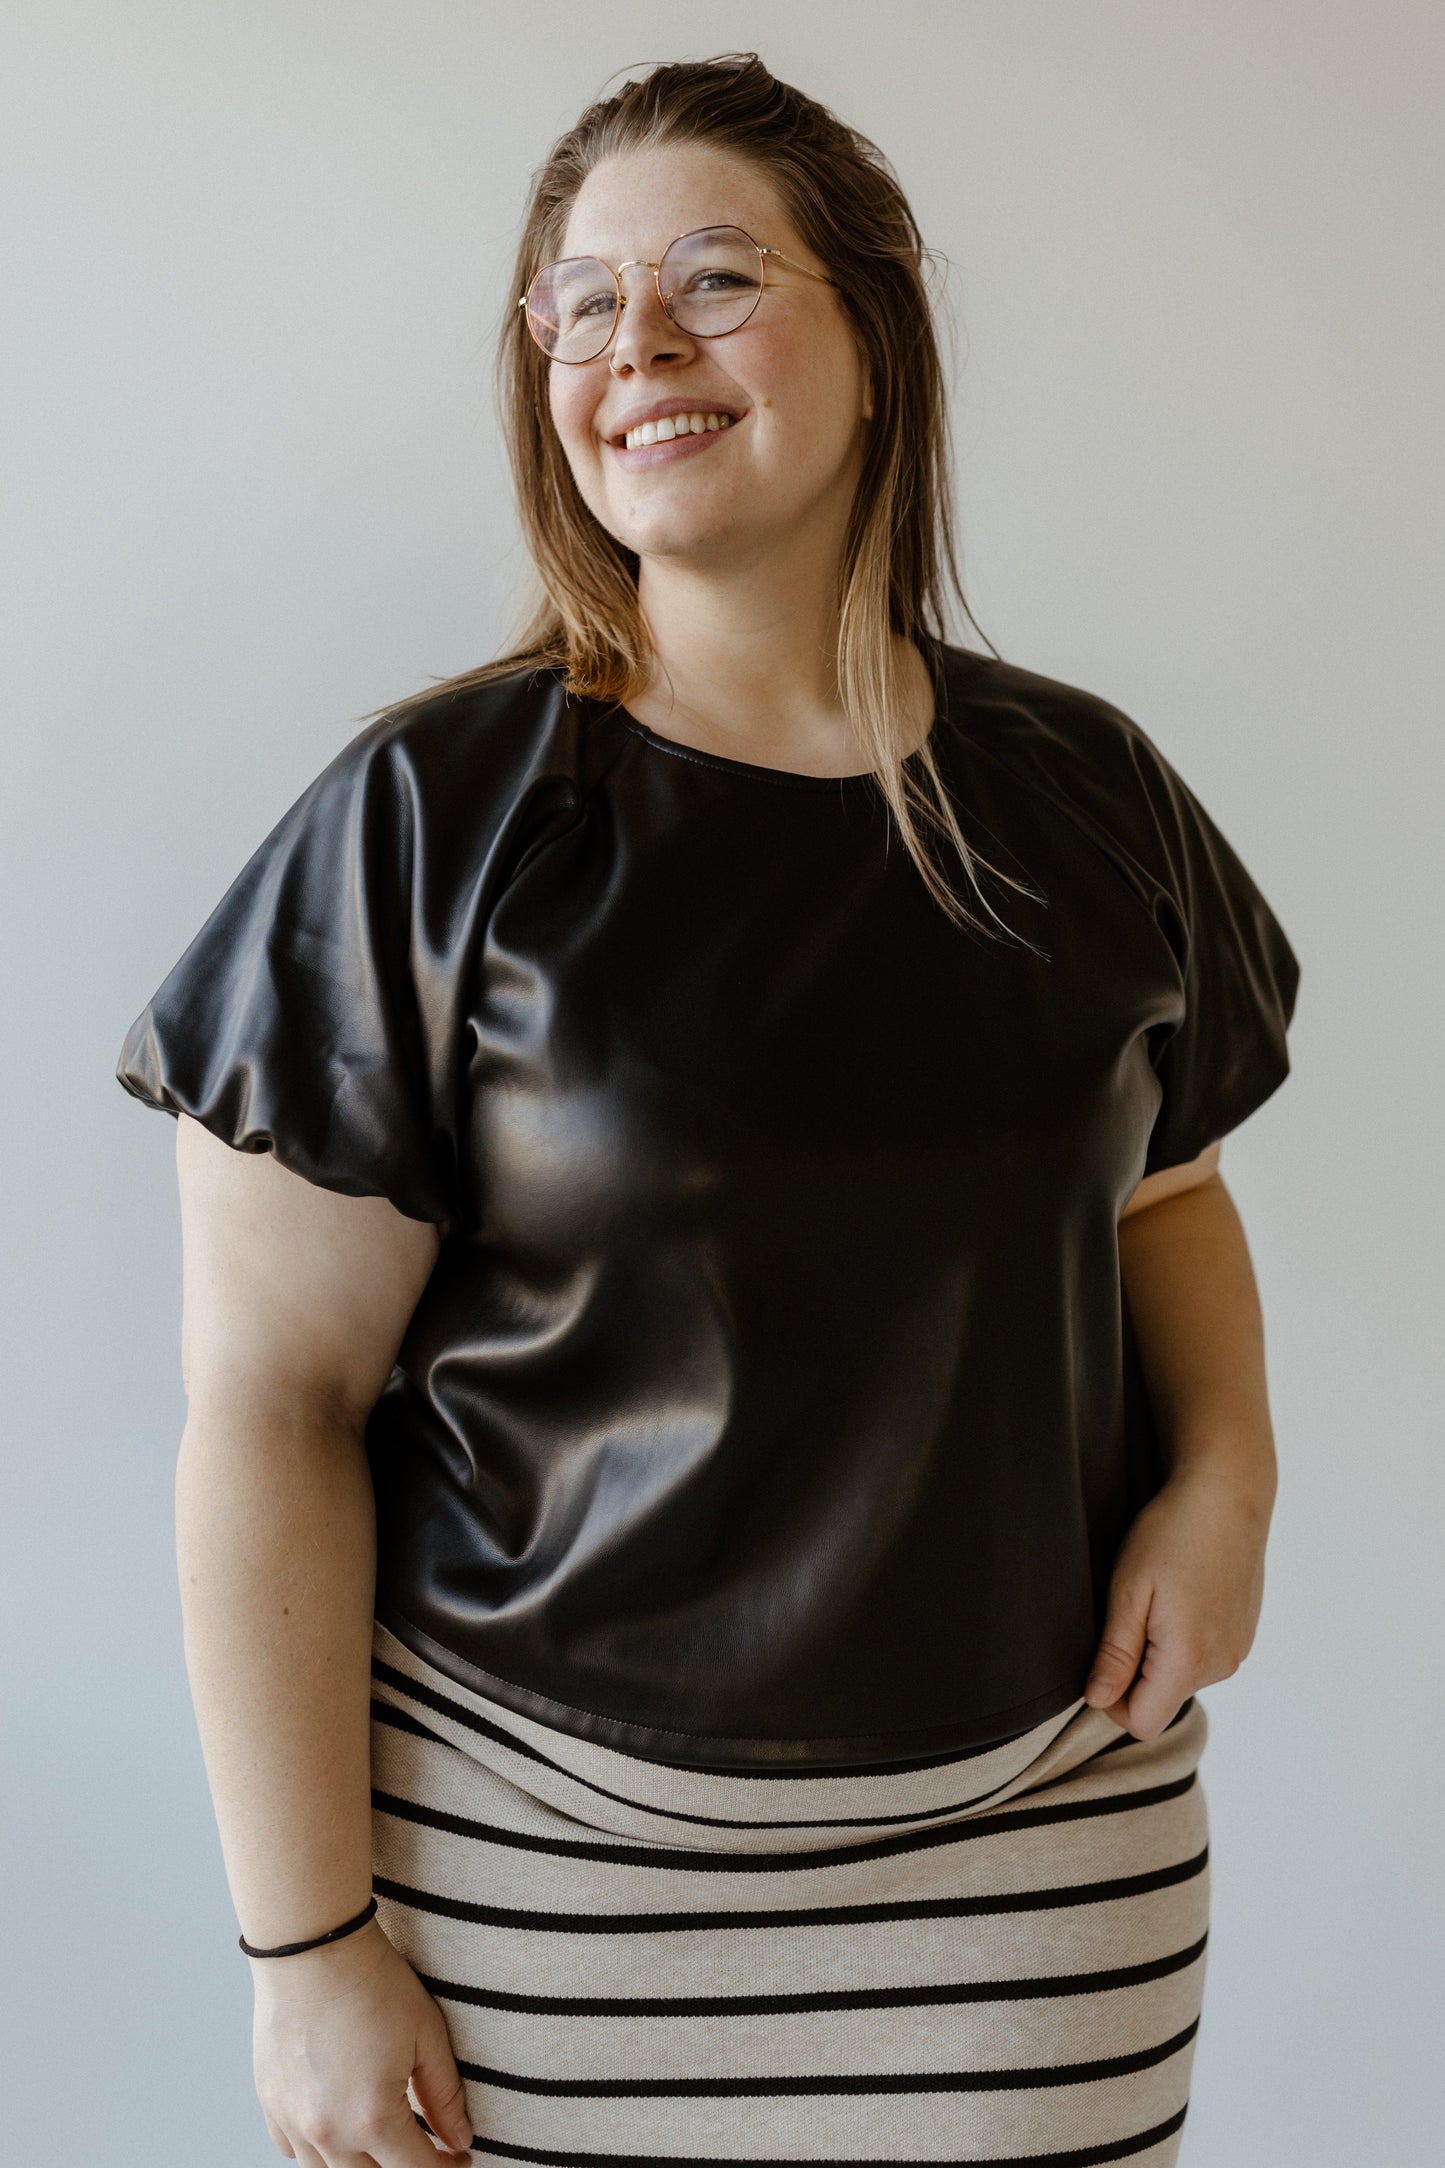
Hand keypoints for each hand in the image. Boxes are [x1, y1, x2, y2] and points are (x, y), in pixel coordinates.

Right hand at [249, 1916, 473, 2163]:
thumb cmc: (373, 1983)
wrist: (313, 1948)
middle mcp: (328, 2133)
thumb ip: (444, 2095)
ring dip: (359, 2165)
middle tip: (427, 2150)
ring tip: (383, 2139)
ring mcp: (293, 2121)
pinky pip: (292, 2150)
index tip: (459, 2158)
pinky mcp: (270, 2103)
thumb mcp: (426, 2035)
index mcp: (372, 2119)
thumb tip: (459, 2139)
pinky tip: (338, 2127)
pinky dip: (317, 2150)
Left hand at [1083, 1463, 1272, 1739]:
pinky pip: (1203, 1656)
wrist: (1226, 1493)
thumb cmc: (1171, 1534)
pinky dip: (1183, 1638)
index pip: (1142, 1722)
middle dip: (1135, 1672)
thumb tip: (1098, 1701)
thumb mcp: (1128, 1590)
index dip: (1111, 1699)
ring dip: (1159, 1653)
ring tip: (1156, 1597)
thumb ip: (1116, 1654)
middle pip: (1161, 1700)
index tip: (1102, 1653)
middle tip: (1128, 1612)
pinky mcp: (1244, 1634)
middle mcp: (1221, 1666)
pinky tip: (1179, 1593)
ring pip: (1181, 1678)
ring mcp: (1238, 1650)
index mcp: (1189, 1660)